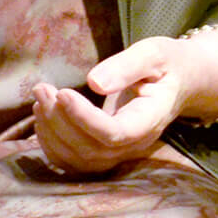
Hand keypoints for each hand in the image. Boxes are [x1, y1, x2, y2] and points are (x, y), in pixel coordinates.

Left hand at [27, 35, 194, 173]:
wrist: (178, 82)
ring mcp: (121, 153)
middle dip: (60, 120)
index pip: (115, 133)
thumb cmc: (165, 64)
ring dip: (51, 133)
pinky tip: (42, 118)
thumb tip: (94, 82)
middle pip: (92, 148)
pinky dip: (51, 145)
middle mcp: (136, 144)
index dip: (84, 118)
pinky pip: (73, 163)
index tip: (63, 92)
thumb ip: (127, 66)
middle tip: (42, 88)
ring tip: (40, 100)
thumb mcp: (153, 54)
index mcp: (150, 119)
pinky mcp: (105, 153)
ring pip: (80, 160)